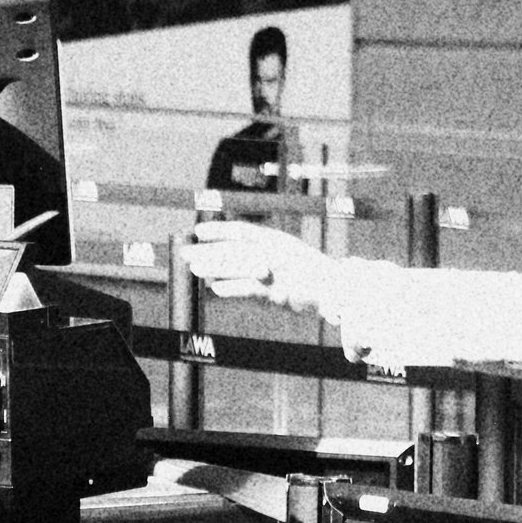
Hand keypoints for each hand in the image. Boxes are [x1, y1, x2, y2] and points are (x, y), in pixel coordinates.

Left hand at [181, 220, 334, 312]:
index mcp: (275, 240)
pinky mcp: (279, 293)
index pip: (242, 230)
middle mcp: (275, 251)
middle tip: (184, 253)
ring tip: (194, 268)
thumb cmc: (308, 274)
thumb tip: (225, 261)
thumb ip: (259, 256)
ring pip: (239, 266)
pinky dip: (233, 288)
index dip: (219, 229)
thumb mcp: (284, 257)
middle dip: (208, 250)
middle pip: (234, 248)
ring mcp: (277, 271)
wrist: (337, 290)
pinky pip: (251, 289)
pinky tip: (216, 289)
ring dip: (215, 266)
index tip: (198, 230)